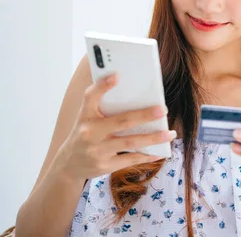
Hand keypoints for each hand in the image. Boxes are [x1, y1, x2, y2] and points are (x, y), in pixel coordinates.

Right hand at [57, 73, 176, 181]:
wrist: (68, 165)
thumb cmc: (86, 134)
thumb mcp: (88, 118)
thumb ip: (104, 106)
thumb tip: (137, 94)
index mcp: (85, 116)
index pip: (91, 97)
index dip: (102, 86)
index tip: (116, 75)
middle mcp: (89, 133)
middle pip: (121, 122)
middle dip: (144, 115)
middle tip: (163, 110)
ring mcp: (97, 151)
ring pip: (130, 142)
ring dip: (153, 138)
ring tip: (170, 133)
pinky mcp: (104, 166)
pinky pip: (131, 159)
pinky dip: (147, 155)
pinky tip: (161, 151)